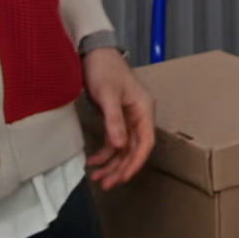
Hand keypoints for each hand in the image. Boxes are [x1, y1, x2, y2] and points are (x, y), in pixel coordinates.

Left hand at [82, 48, 154, 190]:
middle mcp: (138, 117)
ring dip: (111, 163)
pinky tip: (93, 161)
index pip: (145, 142)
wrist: (94, 53)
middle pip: (133, 149)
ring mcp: (127, 118)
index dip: (136, 162)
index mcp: (143, 110)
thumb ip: (114, 121)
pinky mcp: (115, 118)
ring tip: (96, 177)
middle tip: (105, 184)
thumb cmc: (104, 70)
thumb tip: (119, 147)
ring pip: (123, 148)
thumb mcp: (108, 95)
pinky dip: (104, 153)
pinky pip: (113, 141)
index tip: (123, 178)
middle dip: (120, 167)